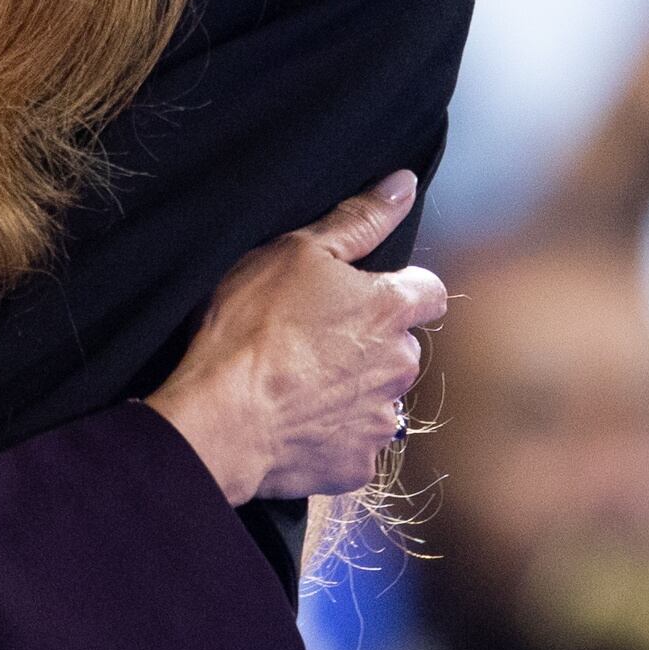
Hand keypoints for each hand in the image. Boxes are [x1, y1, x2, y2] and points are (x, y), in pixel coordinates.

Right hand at [147, 173, 447, 503]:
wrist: (220, 419)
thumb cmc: (250, 327)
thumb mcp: (294, 252)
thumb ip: (358, 220)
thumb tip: (404, 184)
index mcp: (391, 309)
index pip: (428, 292)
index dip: (398, 291)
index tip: (361, 297)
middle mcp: (399, 365)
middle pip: (400, 348)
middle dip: (369, 345)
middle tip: (310, 341)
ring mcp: (379, 419)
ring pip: (377, 398)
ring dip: (350, 391)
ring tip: (295, 385)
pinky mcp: (356, 464)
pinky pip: (352, 445)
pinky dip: (330, 435)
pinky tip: (292, 423)